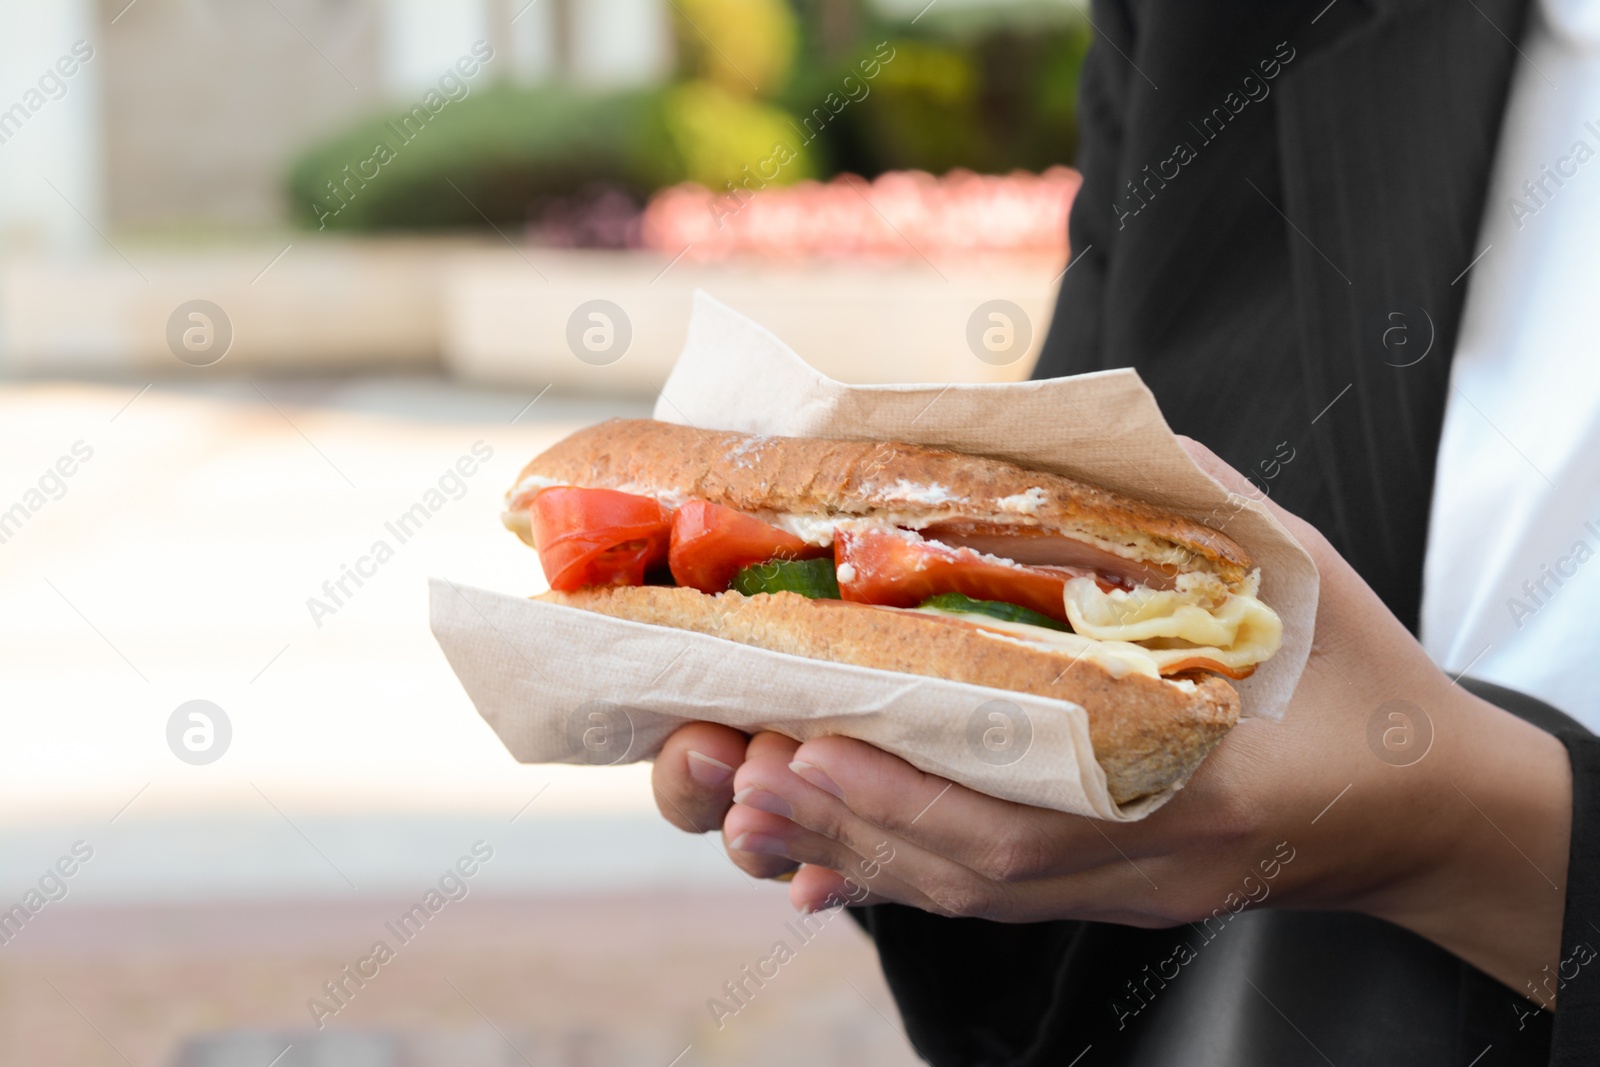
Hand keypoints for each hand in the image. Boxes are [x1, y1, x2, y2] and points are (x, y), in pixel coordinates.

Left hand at [652, 440, 1571, 997]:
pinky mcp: (1112, 890)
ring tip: (744, 805)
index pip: (1040, 817)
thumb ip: (1179, 511)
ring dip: (849, 850)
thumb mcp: (1291, 573)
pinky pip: (990, 899)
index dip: (915, 795)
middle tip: (735, 767)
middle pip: (973, 867)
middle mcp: (1151, 859)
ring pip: (967, 891)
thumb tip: (1050, 440)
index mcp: (1209, 787)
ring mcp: (1128, 888)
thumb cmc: (1361, 677)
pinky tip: (814, 862)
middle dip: (844, 822)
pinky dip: (897, 875)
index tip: (808, 746)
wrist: (1429, 805)